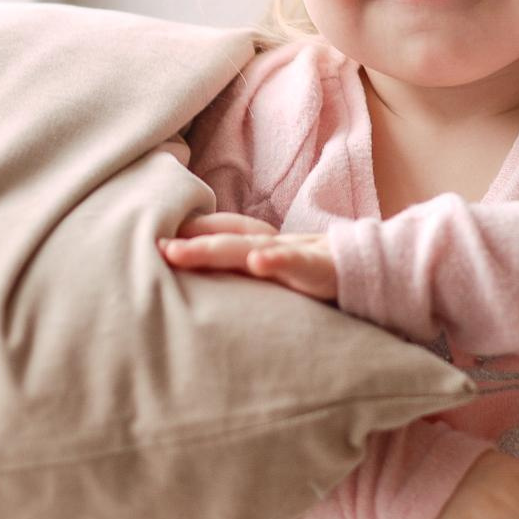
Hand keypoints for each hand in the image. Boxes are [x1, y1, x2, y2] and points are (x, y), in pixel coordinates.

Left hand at [157, 213, 338, 301]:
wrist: (371, 276)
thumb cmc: (313, 279)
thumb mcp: (272, 276)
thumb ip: (241, 275)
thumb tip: (200, 286)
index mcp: (258, 244)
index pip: (217, 232)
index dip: (186, 235)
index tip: (147, 241)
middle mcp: (270, 244)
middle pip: (223, 238)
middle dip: (187, 242)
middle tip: (152, 247)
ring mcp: (293, 253)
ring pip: (248, 246)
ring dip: (213, 247)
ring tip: (179, 252)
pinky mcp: (318, 267)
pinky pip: (296, 262)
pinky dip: (277, 260)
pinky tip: (258, 263)